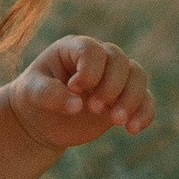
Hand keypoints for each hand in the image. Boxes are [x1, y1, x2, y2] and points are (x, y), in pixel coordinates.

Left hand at [0, 33, 152, 154]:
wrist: (43, 119)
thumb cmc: (34, 98)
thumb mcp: (32, 93)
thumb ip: (49, 94)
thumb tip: (78, 105)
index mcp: (74, 48)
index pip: (93, 51)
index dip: (89, 70)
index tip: (74, 88)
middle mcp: (99, 58)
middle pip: (120, 61)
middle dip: (111, 86)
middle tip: (93, 109)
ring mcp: (114, 77)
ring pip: (138, 76)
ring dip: (132, 99)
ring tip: (116, 121)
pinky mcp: (124, 98)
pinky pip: (146, 99)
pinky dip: (144, 113)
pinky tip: (132, 130)